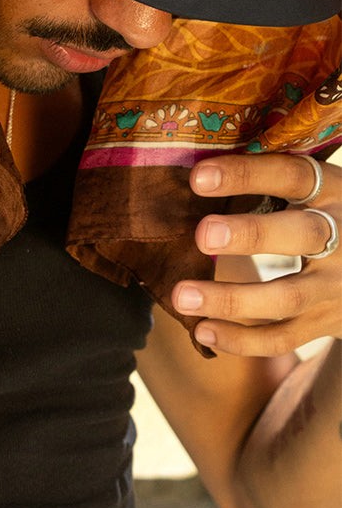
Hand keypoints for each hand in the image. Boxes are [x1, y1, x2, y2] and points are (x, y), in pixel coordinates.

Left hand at [171, 153, 340, 356]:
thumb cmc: (325, 215)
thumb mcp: (315, 189)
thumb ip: (271, 180)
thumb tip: (192, 167)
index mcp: (333, 192)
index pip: (292, 176)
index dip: (247, 175)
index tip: (197, 178)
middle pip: (302, 234)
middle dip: (251, 235)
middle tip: (202, 235)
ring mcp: (337, 285)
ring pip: (288, 296)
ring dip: (231, 300)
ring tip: (181, 296)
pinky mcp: (328, 322)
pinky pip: (284, 338)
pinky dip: (241, 340)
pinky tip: (202, 331)